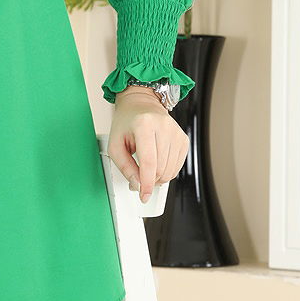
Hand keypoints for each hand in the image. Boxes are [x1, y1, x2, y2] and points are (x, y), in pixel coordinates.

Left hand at [106, 88, 188, 203]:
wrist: (141, 105)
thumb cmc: (127, 123)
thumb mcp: (115, 144)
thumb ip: (124, 166)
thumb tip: (137, 185)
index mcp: (144, 124)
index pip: (149, 162)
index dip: (146, 183)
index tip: (143, 195)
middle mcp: (163, 126)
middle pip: (160, 169)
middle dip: (148, 179)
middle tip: (138, 175)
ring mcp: (176, 132)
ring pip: (170, 171)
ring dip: (157, 176)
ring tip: (146, 166)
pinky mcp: (183, 139)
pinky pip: (177, 167)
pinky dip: (166, 171)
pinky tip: (157, 162)